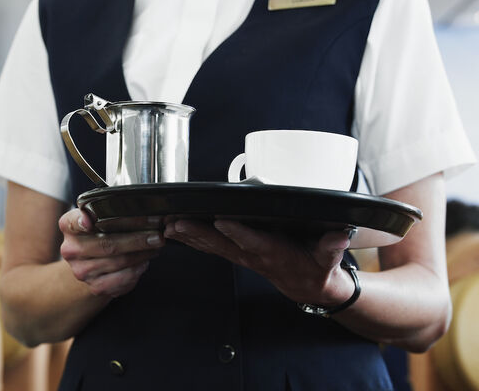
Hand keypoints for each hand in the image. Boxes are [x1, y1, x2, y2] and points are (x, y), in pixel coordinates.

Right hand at [59, 209, 162, 297]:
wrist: (89, 265)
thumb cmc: (98, 235)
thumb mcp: (96, 218)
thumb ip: (106, 211)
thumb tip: (140, 207)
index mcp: (69, 226)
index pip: (73, 222)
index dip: (81, 221)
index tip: (89, 221)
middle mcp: (71, 250)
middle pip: (107, 244)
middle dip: (137, 239)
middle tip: (157, 235)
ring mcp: (82, 271)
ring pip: (119, 262)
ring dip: (142, 254)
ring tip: (156, 246)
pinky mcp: (95, 287)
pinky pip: (123, 279)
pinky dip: (137, 269)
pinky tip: (144, 261)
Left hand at [164, 219, 355, 305]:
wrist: (307, 286)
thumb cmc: (316, 267)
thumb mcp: (328, 259)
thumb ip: (331, 247)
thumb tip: (339, 235)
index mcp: (274, 253)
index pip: (253, 241)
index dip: (237, 232)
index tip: (221, 221)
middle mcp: (252, 255)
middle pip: (221, 244)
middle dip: (197, 233)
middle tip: (176, 223)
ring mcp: (240, 256)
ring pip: (210, 245)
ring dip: (188, 236)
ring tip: (167, 226)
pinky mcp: (235, 254)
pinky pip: (209, 247)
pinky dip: (190, 239)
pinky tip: (173, 232)